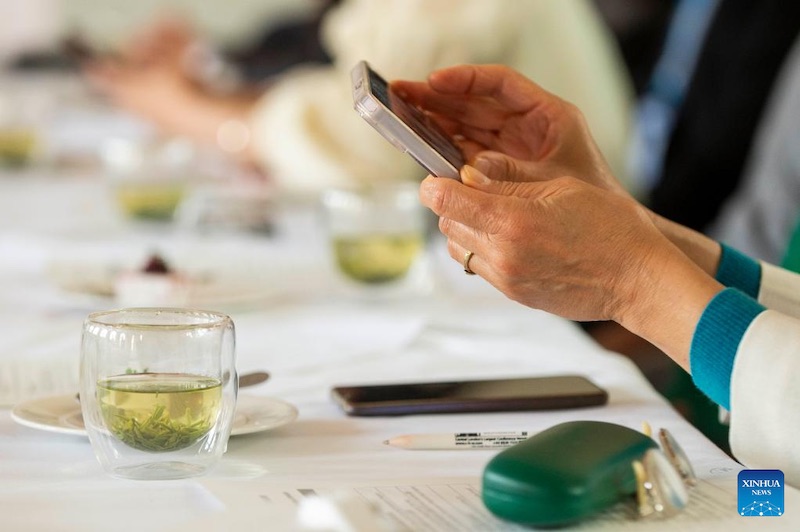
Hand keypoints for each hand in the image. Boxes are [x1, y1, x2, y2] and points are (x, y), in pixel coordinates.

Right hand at [393, 64, 624, 194]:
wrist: (608, 238)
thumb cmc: (593, 202)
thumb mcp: (553, 182)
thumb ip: (511, 173)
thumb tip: (469, 171)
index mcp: (546, 116)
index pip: (500, 84)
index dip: (465, 80)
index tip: (435, 81)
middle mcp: (526, 128)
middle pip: (475, 104)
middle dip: (439, 98)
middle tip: (402, 94)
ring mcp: (512, 150)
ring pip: (467, 128)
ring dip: (436, 123)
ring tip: (404, 117)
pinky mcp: (501, 173)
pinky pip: (467, 156)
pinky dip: (446, 152)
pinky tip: (424, 149)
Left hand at [419, 164, 721, 366]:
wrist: (637, 279)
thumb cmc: (609, 227)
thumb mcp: (559, 188)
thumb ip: (509, 181)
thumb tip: (470, 173)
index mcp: (511, 220)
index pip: (445, 200)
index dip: (434, 186)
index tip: (436, 179)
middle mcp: (502, 253)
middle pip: (447, 224)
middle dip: (453, 204)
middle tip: (473, 190)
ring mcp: (506, 278)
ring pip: (457, 249)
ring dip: (464, 229)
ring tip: (493, 216)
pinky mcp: (513, 293)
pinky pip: (479, 267)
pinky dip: (482, 250)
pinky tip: (510, 238)